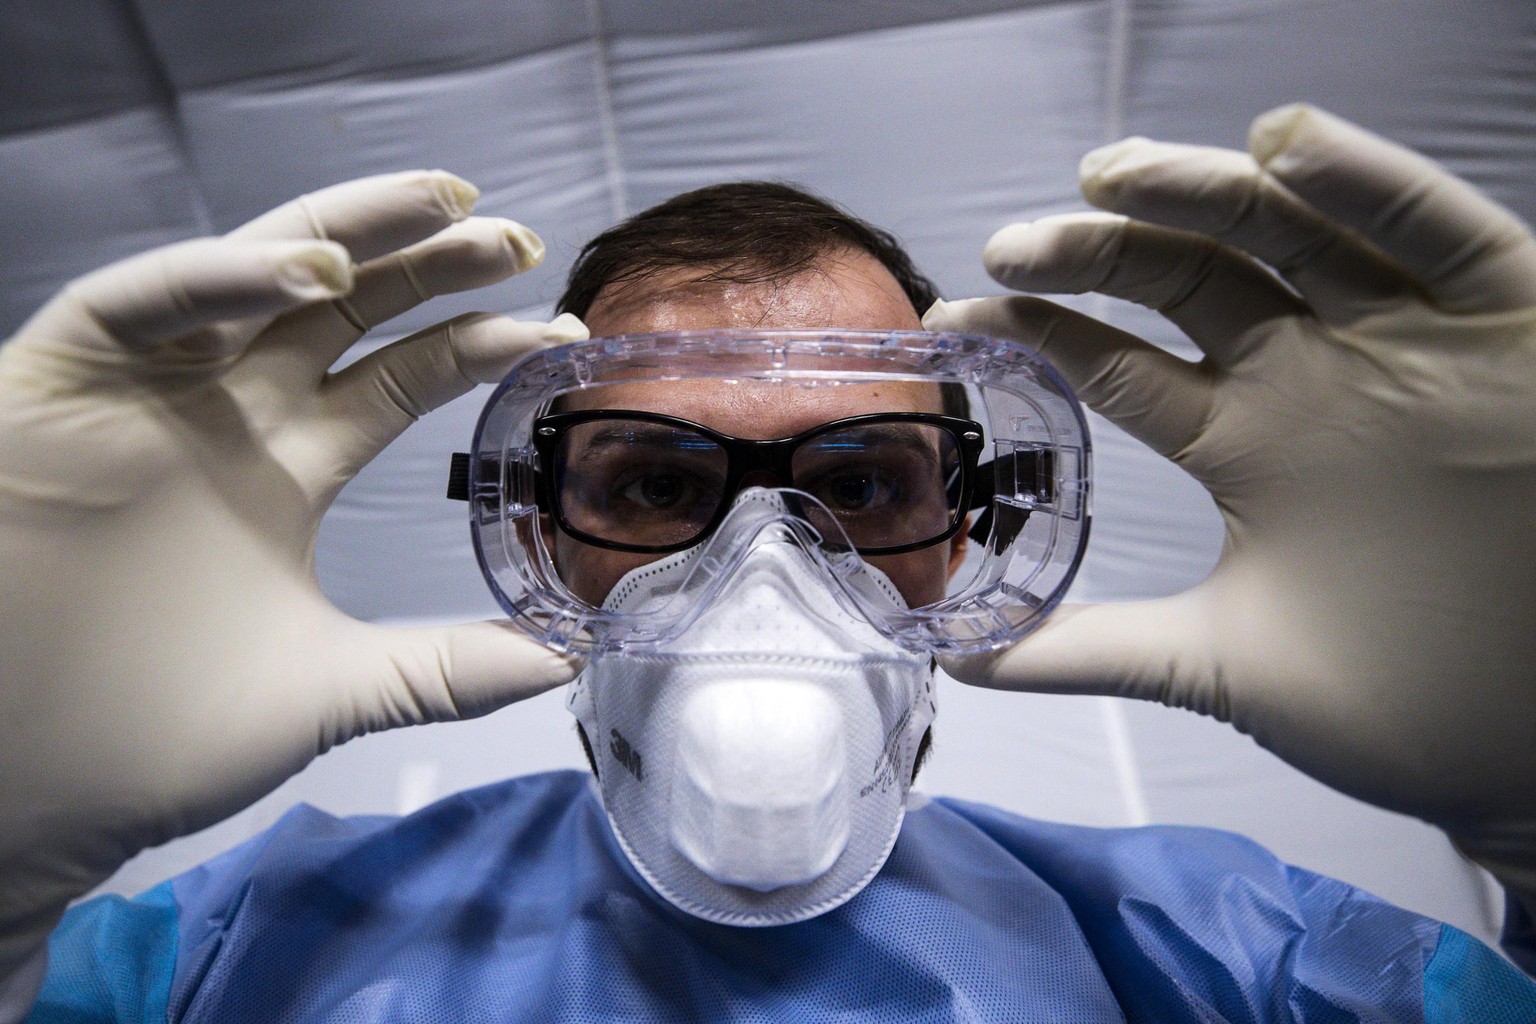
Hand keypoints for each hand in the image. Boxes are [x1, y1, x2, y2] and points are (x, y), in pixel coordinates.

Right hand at [0, 172, 587, 972]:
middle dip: (431, 264)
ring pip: (255, 272)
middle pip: (345, 306)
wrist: (23, 786)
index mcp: (288, 466)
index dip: (478, 345)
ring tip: (446, 204)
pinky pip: (146, 301)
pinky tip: (315, 270)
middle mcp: (228, 412)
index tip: (563, 334)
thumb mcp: (330, 692)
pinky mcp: (62, 379)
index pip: (400, 377)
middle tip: (519, 238)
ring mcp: (149, 389)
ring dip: (348, 231)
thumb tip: (566, 661)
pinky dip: (227, 278)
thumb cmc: (153, 732)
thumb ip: (445, 670)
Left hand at [925, 104, 1535, 901]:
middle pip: (1186, 278)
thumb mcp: (1219, 664)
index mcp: (1242, 439)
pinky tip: (1283, 147)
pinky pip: (1436, 231)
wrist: (1533, 739)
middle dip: (1096, 252)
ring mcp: (1402, 342)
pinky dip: (1367, 185)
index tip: (955, 320)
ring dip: (1200, 193)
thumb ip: (1095, 652)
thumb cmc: (1397, 694)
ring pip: (1291, 233)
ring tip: (1110, 175)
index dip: (1038, 335)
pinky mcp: (1506, 324)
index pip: (1119, 367)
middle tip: (1011, 247)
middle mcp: (1309, 375)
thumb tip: (966, 657)